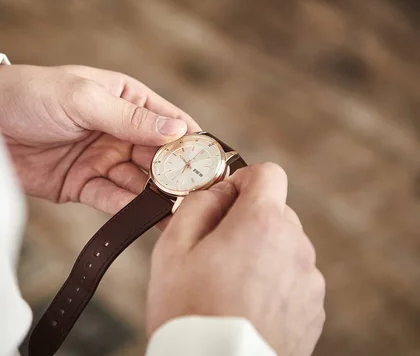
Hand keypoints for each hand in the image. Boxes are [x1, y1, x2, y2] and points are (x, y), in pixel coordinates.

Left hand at [0, 64, 200, 212]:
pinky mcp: (83, 185)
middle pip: (160, 158)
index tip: (210, 166)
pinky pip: (112, 200)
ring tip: (179, 215)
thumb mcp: (83, 99)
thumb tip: (179, 130)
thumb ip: (130, 118)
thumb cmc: (32, 95)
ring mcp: (103, 160)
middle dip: (178, 178)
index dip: (192, 144)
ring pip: (139, 183)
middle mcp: (120, 131)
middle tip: (198, 199)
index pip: (171, 123)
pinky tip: (146, 218)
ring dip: (157, 198)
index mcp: (127, 100)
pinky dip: (129, 210)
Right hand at [146, 163, 325, 355]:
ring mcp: (308, 280)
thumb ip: (196, 204)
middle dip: (247, 221)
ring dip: (261, 253)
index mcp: (262, 223)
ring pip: (284, 247)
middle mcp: (295, 245)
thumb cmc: (190, 310)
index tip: (224, 201)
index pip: (268, 174)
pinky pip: (292, 279)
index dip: (242, 181)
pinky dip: (273, 283)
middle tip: (215, 251)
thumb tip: (217, 192)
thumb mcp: (173, 248)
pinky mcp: (312, 309)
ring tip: (228, 286)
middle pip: (275, 212)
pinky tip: (246, 305)